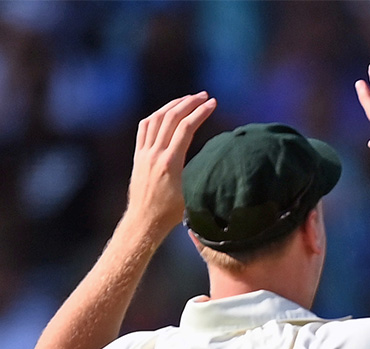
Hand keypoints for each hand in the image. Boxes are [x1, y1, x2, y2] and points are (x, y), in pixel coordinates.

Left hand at [127, 93, 215, 234]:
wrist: (145, 221)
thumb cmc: (172, 214)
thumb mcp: (193, 195)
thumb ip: (201, 175)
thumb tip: (221, 162)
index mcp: (170, 163)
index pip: (185, 128)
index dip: (200, 112)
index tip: (212, 103)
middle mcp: (155, 154)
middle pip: (171, 118)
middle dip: (189, 103)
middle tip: (203, 95)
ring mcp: (144, 153)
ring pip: (157, 119)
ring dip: (173, 105)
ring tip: (187, 99)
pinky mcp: (138, 155)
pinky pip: (145, 127)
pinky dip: (157, 115)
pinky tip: (166, 112)